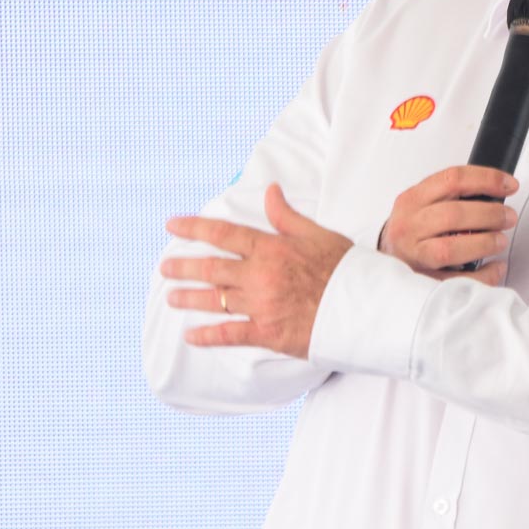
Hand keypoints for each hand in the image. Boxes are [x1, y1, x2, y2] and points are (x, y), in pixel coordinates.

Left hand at [159, 183, 353, 357]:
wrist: (364, 307)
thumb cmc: (345, 269)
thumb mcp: (318, 234)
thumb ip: (287, 216)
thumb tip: (270, 192)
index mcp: (271, 248)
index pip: (223, 234)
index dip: (194, 228)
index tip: (172, 225)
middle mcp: (260, 275)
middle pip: (211, 269)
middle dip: (183, 267)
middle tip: (164, 267)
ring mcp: (261, 305)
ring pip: (215, 300)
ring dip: (189, 299)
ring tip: (171, 298)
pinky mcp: (267, 333)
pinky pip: (229, 334)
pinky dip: (207, 336)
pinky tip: (191, 336)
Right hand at [378, 165, 519, 285]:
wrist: (385, 259)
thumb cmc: (412, 230)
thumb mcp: (423, 203)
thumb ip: (453, 194)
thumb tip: (497, 191)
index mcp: (413, 200)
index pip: (453, 179)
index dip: (486, 180)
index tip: (508, 185)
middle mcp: (410, 226)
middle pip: (453, 214)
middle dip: (489, 214)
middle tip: (508, 217)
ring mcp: (414, 255)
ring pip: (450, 249)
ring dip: (484, 243)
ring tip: (500, 241)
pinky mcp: (422, 281)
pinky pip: (456, 282)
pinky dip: (482, 276)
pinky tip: (495, 267)